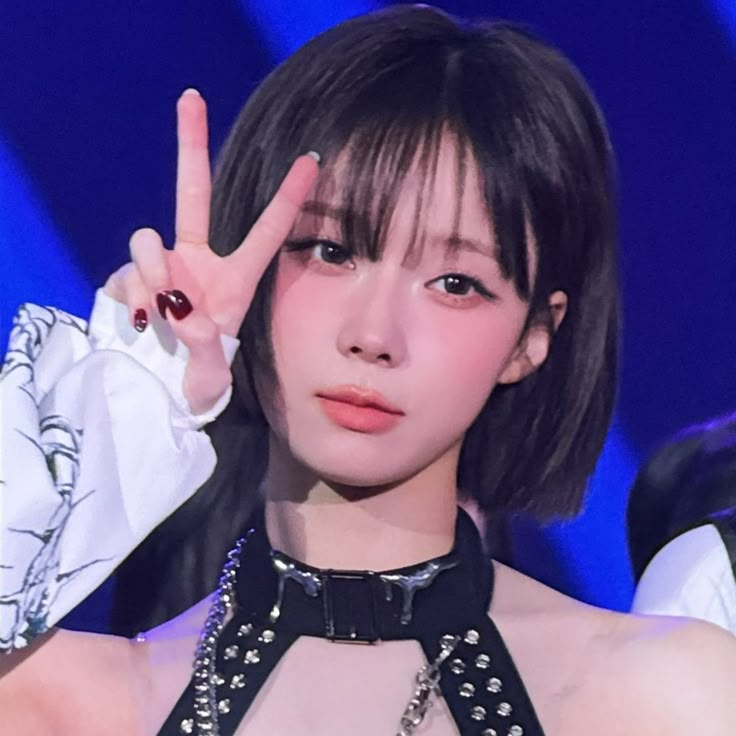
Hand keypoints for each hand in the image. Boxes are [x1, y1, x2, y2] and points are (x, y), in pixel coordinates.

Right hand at [104, 89, 318, 414]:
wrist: (164, 392)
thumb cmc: (203, 382)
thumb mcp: (212, 374)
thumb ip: (203, 347)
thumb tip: (181, 309)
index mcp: (237, 280)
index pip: (268, 230)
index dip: (290, 195)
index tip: (312, 159)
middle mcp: (200, 263)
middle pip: (193, 193)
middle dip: (190, 144)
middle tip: (190, 96)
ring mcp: (165, 267)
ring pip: (147, 240)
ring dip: (148, 273)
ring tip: (158, 316)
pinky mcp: (132, 279)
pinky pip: (123, 273)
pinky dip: (129, 296)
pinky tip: (141, 321)